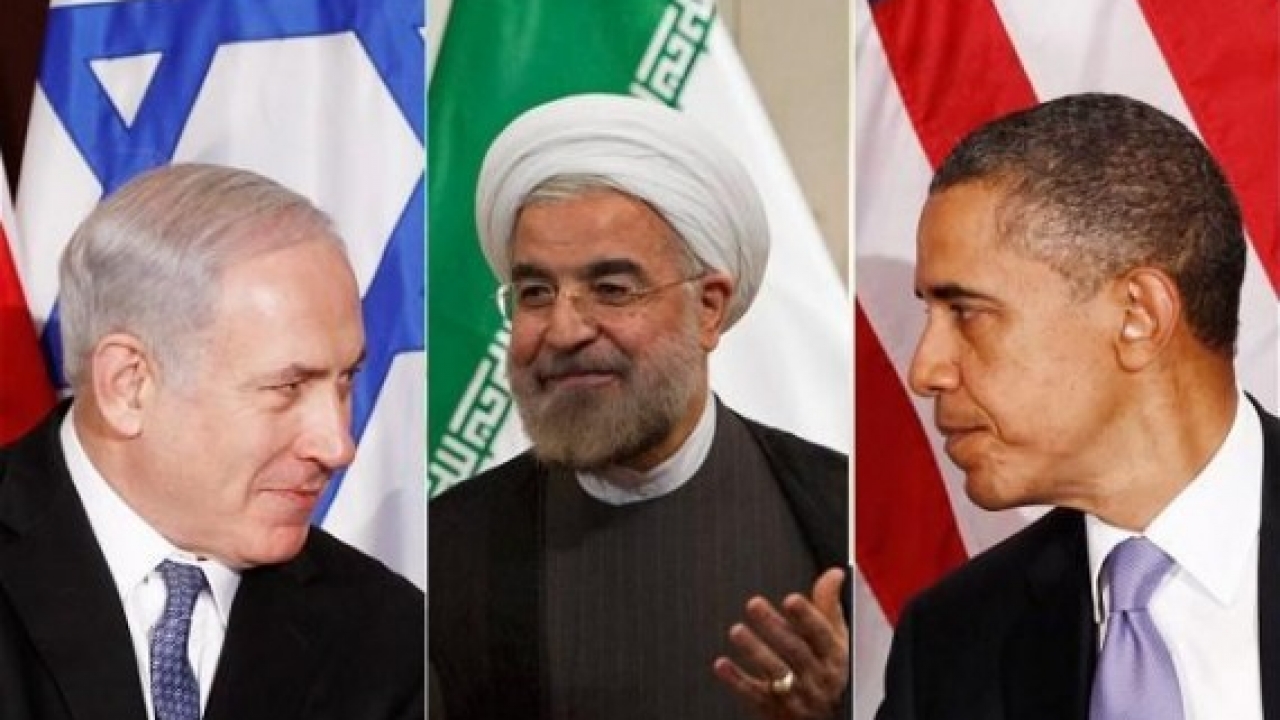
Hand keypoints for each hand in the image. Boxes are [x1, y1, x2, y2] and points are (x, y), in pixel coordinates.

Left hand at [712, 567, 848, 719]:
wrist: (827, 719)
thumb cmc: (828, 670)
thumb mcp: (836, 640)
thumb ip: (829, 606)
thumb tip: (834, 573)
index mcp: (835, 656)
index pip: (821, 634)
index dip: (807, 616)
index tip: (791, 599)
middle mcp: (818, 677)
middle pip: (795, 650)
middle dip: (774, 626)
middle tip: (753, 604)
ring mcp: (798, 696)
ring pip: (775, 672)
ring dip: (754, 650)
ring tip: (736, 630)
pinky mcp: (775, 709)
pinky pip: (754, 694)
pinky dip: (737, 680)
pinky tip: (721, 664)